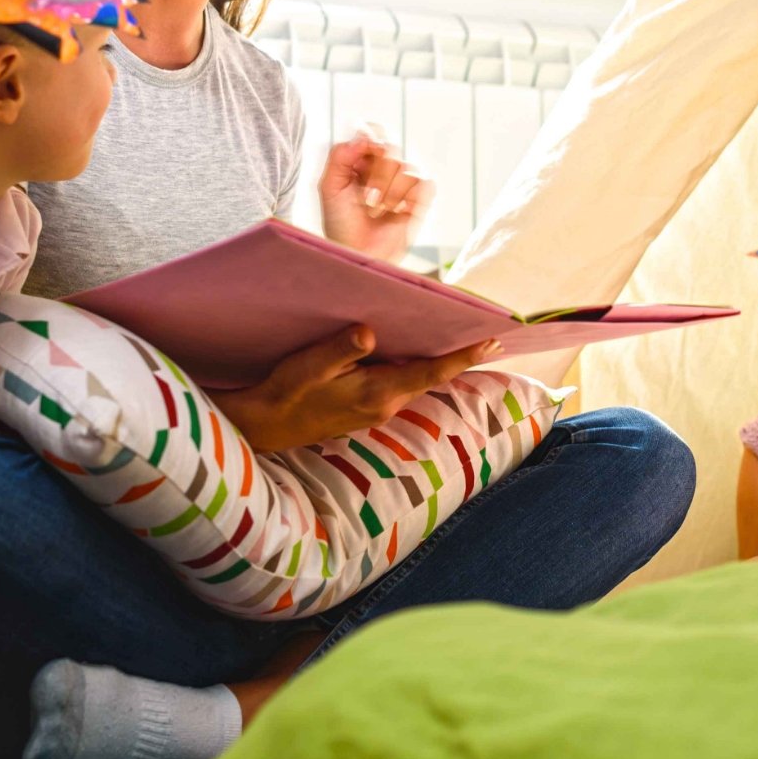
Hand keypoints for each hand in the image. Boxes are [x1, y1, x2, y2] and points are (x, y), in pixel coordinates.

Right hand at [214, 325, 498, 451]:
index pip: (431, 372)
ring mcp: (375, 410)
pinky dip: (409, 367)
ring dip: (432, 360)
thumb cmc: (284, 393)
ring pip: (414, 380)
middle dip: (456, 355)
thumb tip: (369, 333)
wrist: (263, 426)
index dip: (464, 356)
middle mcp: (384, 405)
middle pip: (430, 375)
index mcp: (378, 394)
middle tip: (487, 333)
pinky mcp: (364, 409)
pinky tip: (407, 350)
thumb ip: (340, 350)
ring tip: (453, 335)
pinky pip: (397, 384)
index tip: (494, 341)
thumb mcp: (308, 366)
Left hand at [318, 130, 432, 262]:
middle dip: (377, 176)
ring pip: (407, 167)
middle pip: (391, 148)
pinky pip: (424, 183)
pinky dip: (411, 197)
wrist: (358, 254)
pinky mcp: (420, 199)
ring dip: (390, 193)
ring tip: (379, 212)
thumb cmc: (341, 225)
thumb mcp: (329, 188)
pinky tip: (398, 212)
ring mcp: (403, 183)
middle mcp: (383, 168)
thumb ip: (340, 156)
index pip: (373, 132)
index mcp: (360, 161)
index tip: (361, 161)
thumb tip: (362, 136)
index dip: (371, 140)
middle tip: (366, 199)